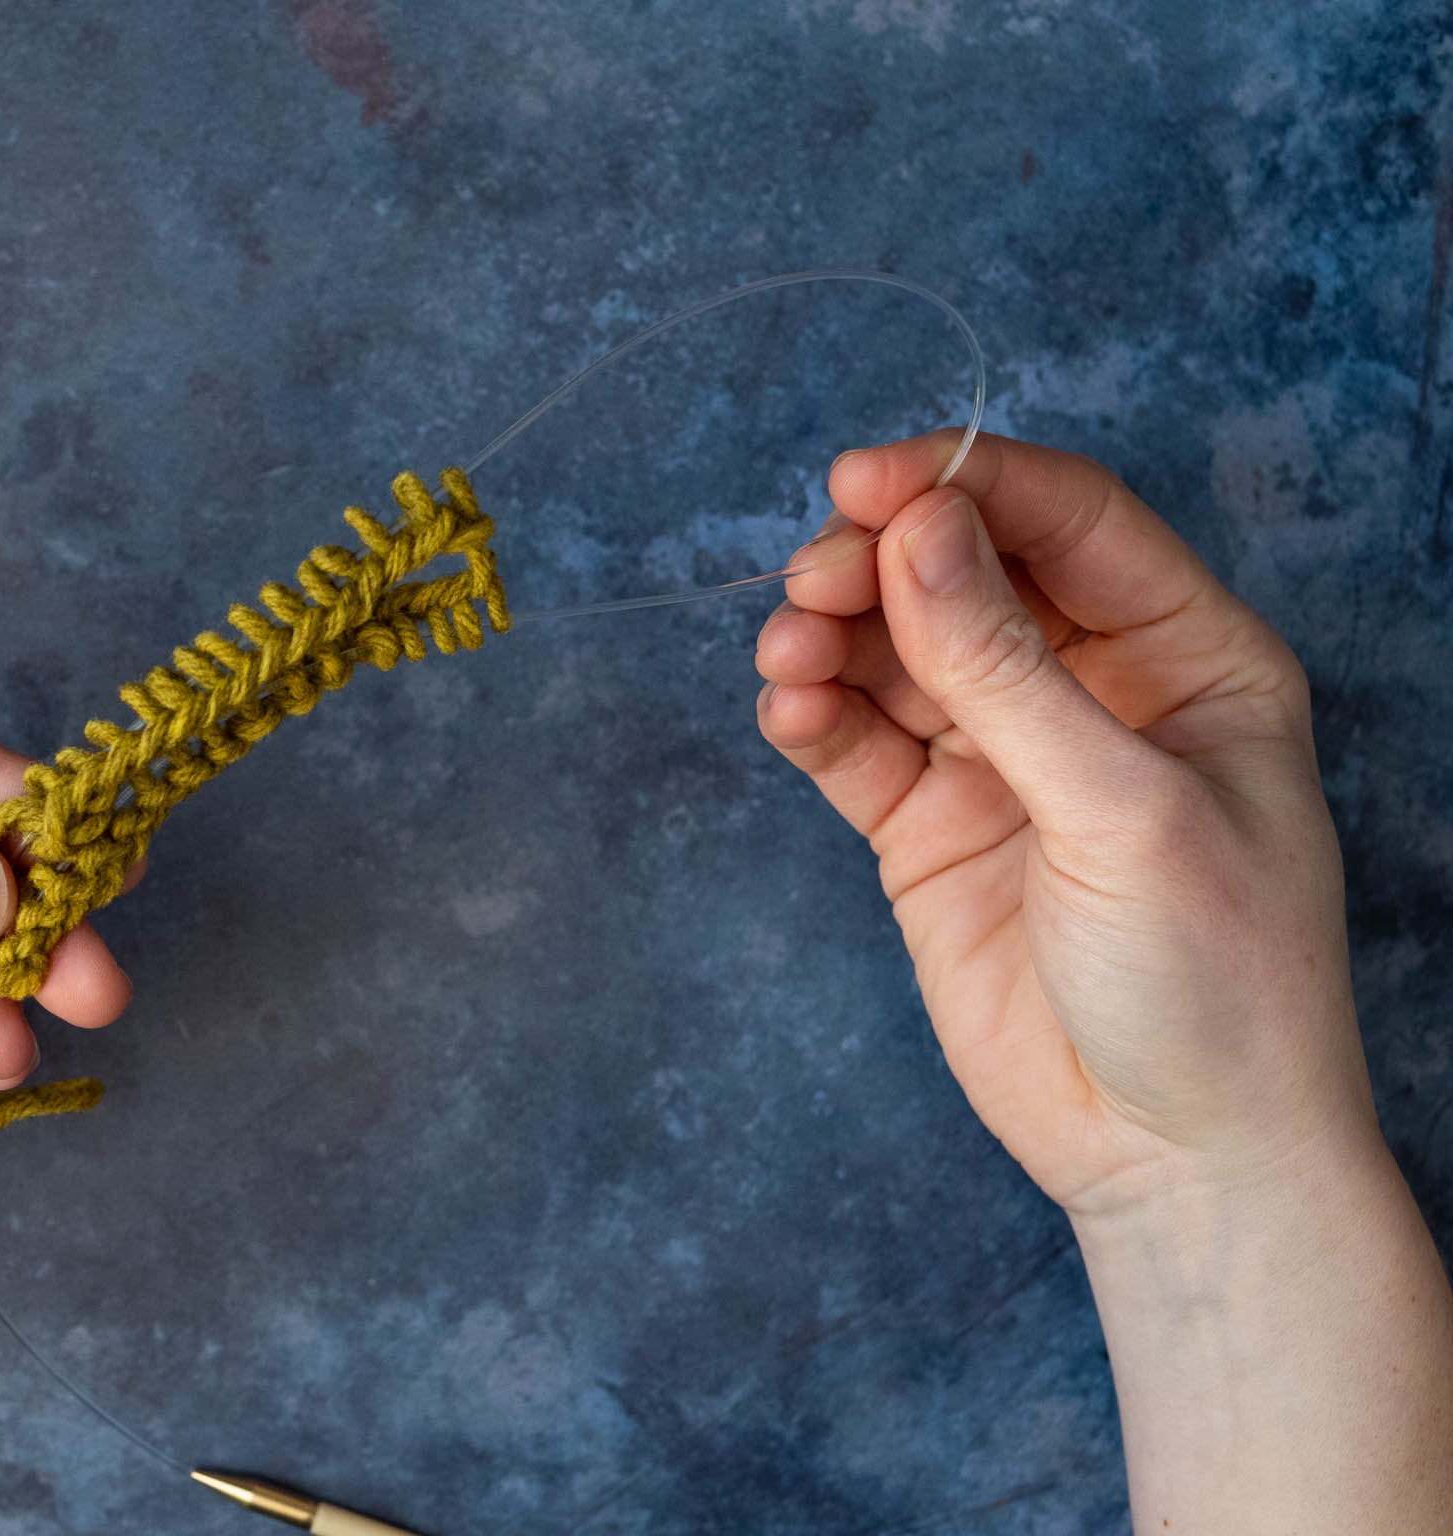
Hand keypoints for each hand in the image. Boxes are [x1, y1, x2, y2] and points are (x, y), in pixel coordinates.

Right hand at [755, 429, 1369, 1214]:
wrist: (1174, 1158)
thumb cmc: (1214, 981)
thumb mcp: (1122, 810)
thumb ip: (1006, 672)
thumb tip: (916, 532)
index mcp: (1186, 656)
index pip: (1068, 522)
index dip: (967, 485)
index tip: (866, 480)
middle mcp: (1089, 689)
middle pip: (963, 572)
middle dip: (881, 560)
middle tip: (815, 577)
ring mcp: (1000, 758)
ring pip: (894, 650)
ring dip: (832, 634)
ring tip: (789, 651)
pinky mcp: (928, 826)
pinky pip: (854, 742)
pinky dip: (813, 715)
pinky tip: (789, 707)